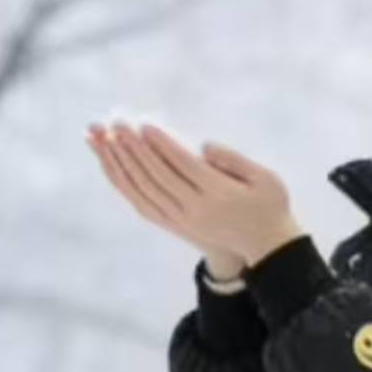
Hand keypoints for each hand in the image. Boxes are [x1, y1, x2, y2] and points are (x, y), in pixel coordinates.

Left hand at [85, 120, 305, 265]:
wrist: (266, 248)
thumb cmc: (269, 206)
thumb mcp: (266, 179)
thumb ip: (235, 160)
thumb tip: (203, 146)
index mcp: (219, 196)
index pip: (182, 166)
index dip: (160, 145)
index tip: (142, 125)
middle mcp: (195, 211)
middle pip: (156, 177)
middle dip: (133, 149)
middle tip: (114, 124)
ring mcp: (182, 220)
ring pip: (143, 191)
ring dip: (119, 163)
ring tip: (101, 138)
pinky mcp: (175, 225)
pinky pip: (141, 203)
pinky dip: (123, 183)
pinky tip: (109, 163)